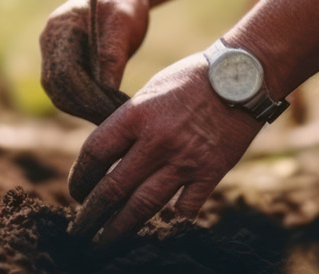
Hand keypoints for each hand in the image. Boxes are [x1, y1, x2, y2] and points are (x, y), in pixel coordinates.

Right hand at [39, 0, 262, 123]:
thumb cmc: (123, 1)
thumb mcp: (121, 26)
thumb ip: (111, 56)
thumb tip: (106, 92)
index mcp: (59, 29)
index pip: (64, 74)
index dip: (86, 97)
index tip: (113, 109)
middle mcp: (50, 41)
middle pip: (57, 86)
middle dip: (84, 107)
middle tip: (114, 119)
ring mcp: (53, 51)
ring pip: (59, 92)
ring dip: (83, 107)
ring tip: (112, 116)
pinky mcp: (63, 60)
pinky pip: (67, 88)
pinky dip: (84, 101)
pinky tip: (107, 108)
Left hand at [67, 53, 262, 241]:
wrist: (242, 77)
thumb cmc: (193, 78)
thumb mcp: (151, 91)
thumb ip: (132, 122)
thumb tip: (110, 153)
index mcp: (136, 115)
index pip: (94, 153)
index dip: (79, 177)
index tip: (76, 191)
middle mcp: (156, 141)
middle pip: (113, 187)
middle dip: (91, 213)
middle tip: (79, 230)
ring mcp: (184, 160)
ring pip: (143, 205)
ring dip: (121, 227)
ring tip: (105, 240)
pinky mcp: (210, 172)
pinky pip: (185, 207)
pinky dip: (172, 219)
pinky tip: (162, 225)